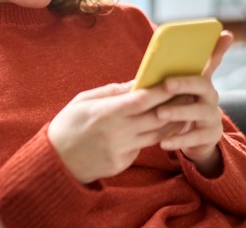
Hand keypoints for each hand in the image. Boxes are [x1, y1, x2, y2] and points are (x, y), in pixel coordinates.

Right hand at [48, 81, 182, 183]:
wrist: (56, 161)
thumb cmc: (67, 124)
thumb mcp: (83, 100)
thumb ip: (111, 92)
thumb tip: (135, 83)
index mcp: (106, 113)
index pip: (142, 100)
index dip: (161, 91)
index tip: (175, 81)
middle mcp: (117, 132)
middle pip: (156, 118)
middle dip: (174, 106)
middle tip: (189, 95)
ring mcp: (121, 150)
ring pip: (156, 135)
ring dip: (171, 123)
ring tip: (183, 112)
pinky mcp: (122, 163)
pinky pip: (142, 147)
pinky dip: (152, 137)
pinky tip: (161, 129)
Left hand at [155, 30, 233, 176]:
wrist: (195, 140)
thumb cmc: (181, 108)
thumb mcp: (177, 92)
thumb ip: (169, 76)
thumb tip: (155, 60)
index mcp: (202, 82)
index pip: (212, 61)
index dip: (219, 48)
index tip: (225, 33)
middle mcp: (211, 96)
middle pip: (203, 85)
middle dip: (184, 83)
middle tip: (166, 83)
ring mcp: (212, 116)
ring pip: (198, 112)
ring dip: (178, 111)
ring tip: (159, 113)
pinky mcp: (210, 136)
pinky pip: (194, 137)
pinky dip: (178, 139)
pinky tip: (163, 142)